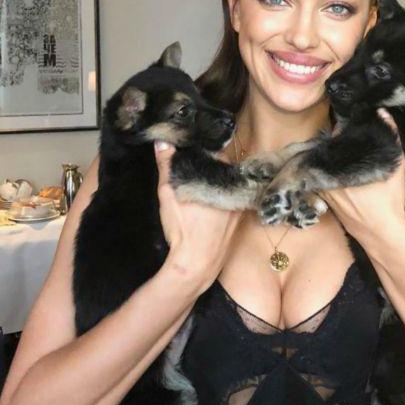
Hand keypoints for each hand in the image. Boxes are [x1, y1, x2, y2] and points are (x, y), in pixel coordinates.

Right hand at [154, 141, 241, 293]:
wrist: (197, 262)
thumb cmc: (182, 229)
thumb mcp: (168, 194)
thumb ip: (167, 166)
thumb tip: (163, 141)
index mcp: (221, 178)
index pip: (215, 154)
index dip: (202, 152)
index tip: (190, 154)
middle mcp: (235, 189)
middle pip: (223, 168)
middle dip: (209, 166)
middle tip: (191, 168)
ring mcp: (240, 203)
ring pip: (228, 183)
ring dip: (216, 181)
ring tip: (198, 183)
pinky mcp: (240, 217)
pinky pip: (232, 198)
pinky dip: (221, 195)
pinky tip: (208, 201)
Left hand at [317, 108, 404, 244]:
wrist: (380, 231)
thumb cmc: (390, 200)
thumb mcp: (396, 166)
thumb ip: (391, 137)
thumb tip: (383, 113)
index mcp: (343, 163)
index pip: (337, 136)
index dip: (344, 130)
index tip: (353, 127)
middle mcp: (328, 173)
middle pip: (328, 150)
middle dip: (338, 144)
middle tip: (351, 141)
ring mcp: (323, 187)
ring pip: (324, 164)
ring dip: (332, 158)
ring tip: (347, 155)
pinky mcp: (323, 198)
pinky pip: (322, 178)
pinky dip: (329, 172)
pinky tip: (342, 172)